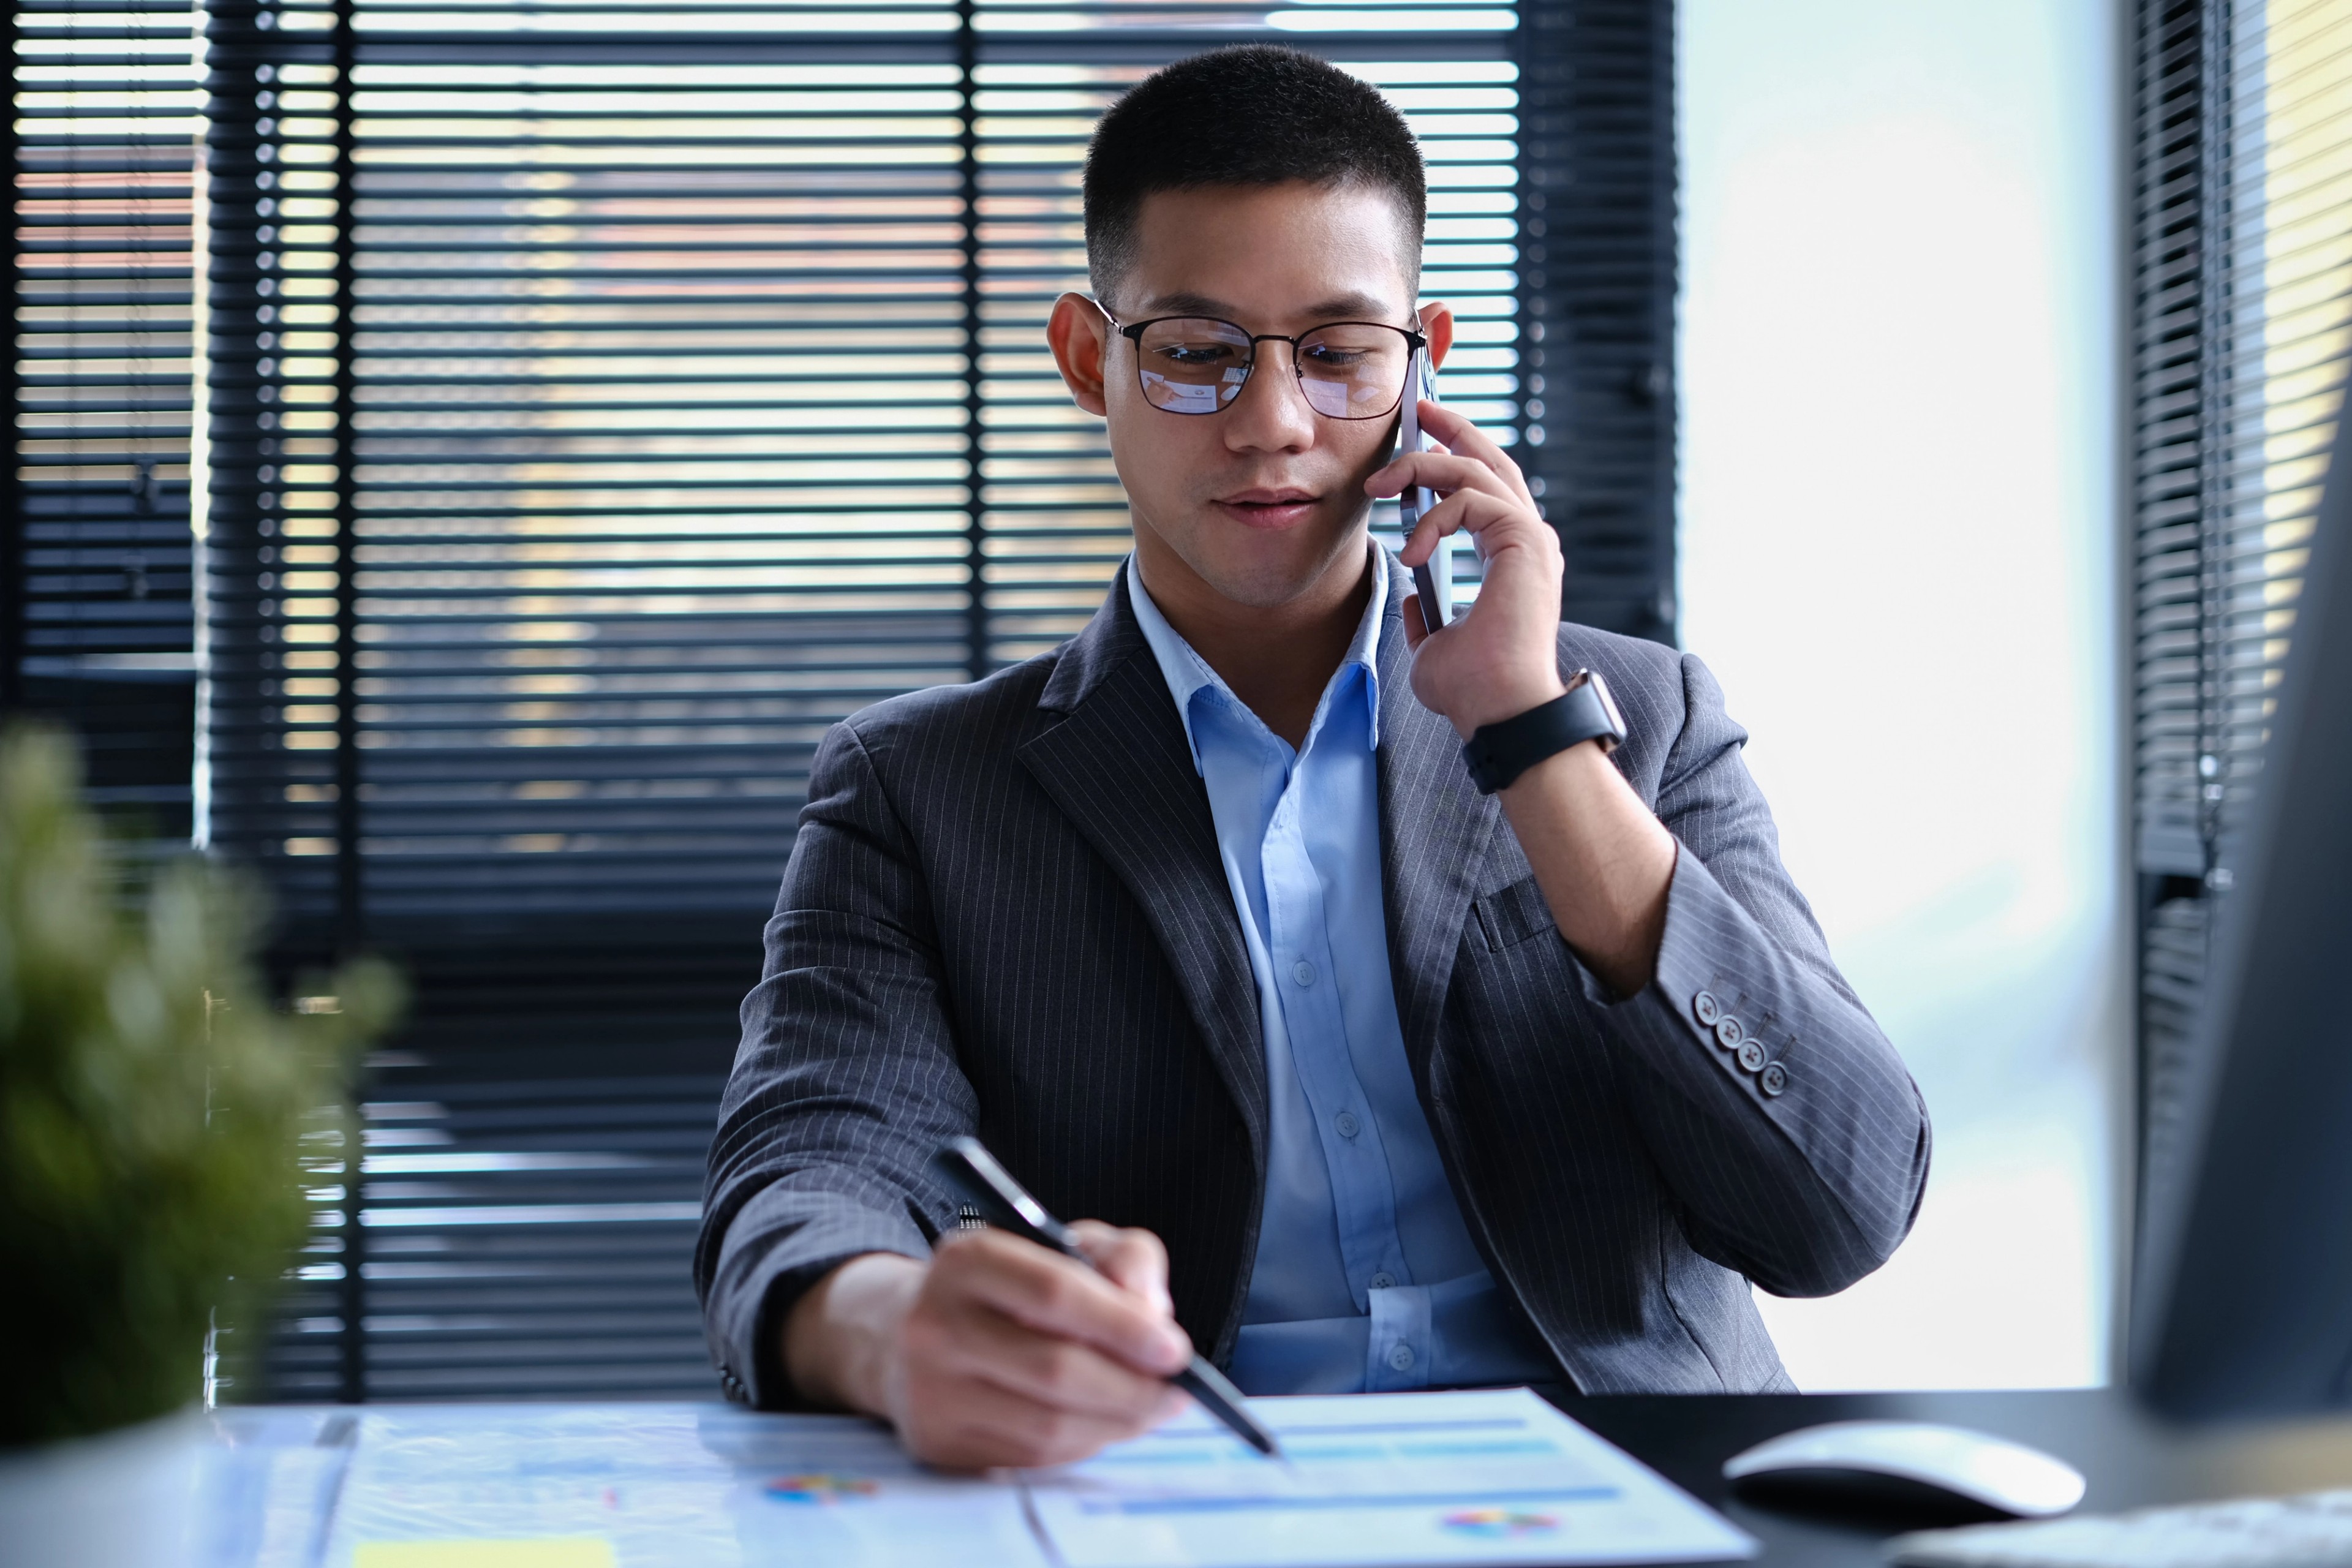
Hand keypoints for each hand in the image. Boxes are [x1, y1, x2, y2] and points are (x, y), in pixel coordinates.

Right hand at [784, 1224, 1193, 1470]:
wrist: (917, 1334)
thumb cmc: (1014, 1288)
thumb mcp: (1071, 1246)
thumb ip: (1125, 1258)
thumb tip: (1154, 1311)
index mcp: (967, 1259)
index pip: (1054, 1294)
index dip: (1123, 1326)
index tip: (1175, 1349)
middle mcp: (935, 1325)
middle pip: (1055, 1369)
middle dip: (1131, 1387)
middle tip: (1176, 1391)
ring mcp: (930, 1392)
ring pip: (1048, 1425)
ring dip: (1116, 1423)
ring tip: (1149, 1407)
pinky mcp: (938, 1444)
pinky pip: (1031, 1457)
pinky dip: (1083, 1444)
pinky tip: (1102, 1423)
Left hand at [1368, 399, 1567, 736]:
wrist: (1499, 710)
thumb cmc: (1474, 689)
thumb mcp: (1433, 648)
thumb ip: (1428, 618)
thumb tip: (1415, 598)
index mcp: (1512, 558)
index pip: (1486, 491)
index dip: (1453, 458)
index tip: (1418, 442)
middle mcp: (1528, 541)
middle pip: (1492, 461)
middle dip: (1452, 428)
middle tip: (1418, 407)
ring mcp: (1531, 538)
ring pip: (1477, 469)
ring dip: (1423, 466)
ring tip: (1380, 485)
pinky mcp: (1525, 540)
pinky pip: (1472, 499)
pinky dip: (1434, 518)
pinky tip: (1412, 550)